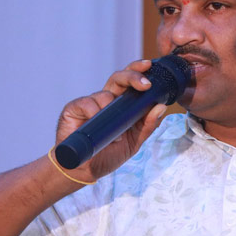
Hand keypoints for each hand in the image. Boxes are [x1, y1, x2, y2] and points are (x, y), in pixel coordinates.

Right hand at [54, 59, 166, 181]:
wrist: (85, 169)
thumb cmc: (109, 153)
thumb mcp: (135, 141)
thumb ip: (148, 125)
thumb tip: (161, 107)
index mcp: (121, 105)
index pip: (130, 83)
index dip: (138, 72)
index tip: (149, 66)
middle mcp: (106, 100)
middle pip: (118, 78)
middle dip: (132, 76)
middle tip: (145, 84)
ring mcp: (90, 103)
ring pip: (104, 93)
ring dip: (113, 108)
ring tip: (115, 133)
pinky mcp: (74, 109)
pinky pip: (87, 103)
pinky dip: (94, 112)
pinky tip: (96, 124)